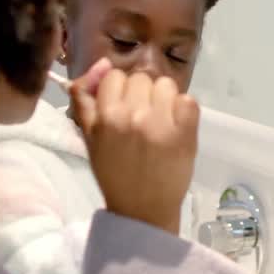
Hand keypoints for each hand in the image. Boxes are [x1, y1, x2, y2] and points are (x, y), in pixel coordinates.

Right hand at [70, 59, 199, 235]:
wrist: (143, 209)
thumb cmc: (114, 173)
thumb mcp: (89, 138)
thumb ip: (85, 100)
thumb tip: (101, 64)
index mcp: (107, 116)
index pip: (114, 76)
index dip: (118, 90)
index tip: (121, 108)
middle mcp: (134, 115)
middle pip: (140, 78)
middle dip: (140, 94)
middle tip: (141, 118)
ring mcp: (163, 123)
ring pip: (165, 84)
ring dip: (163, 99)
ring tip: (159, 121)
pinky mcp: (187, 132)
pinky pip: (187, 99)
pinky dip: (183, 110)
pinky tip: (175, 127)